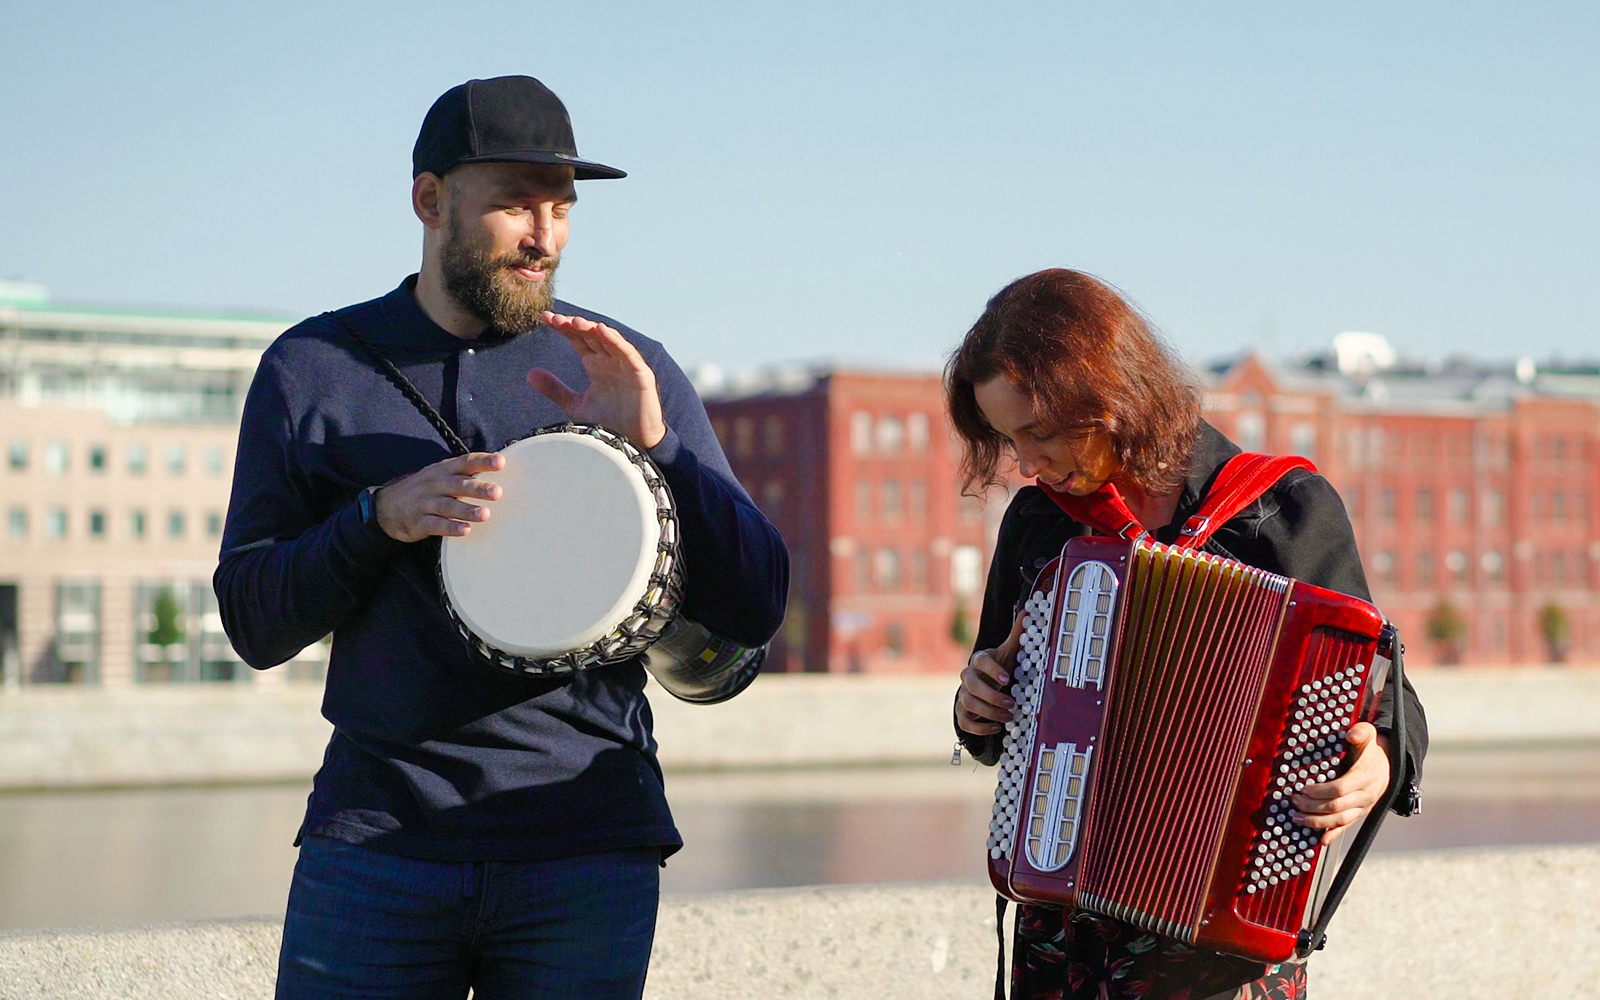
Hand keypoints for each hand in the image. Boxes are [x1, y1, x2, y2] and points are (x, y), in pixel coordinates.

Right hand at [373, 453, 503, 542]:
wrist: (385, 506)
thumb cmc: (424, 489)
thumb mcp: (439, 474)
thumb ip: (464, 473)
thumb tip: (499, 467)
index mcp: (443, 470)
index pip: (465, 462)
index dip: (483, 461)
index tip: (501, 462)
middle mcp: (436, 484)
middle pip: (459, 485)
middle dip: (478, 488)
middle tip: (497, 492)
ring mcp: (426, 503)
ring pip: (449, 506)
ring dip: (467, 510)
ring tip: (485, 514)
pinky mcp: (419, 522)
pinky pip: (436, 525)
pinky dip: (450, 528)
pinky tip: (465, 530)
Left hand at [529, 312, 666, 448]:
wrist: (630, 447)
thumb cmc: (608, 425)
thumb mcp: (575, 405)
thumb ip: (555, 389)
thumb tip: (529, 374)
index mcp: (596, 365)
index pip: (578, 340)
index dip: (563, 328)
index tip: (545, 318)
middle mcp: (610, 362)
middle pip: (591, 336)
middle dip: (574, 326)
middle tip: (556, 319)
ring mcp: (626, 367)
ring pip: (609, 341)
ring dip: (592, 329)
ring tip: (575, 322)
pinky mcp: (640, 375)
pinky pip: (628, 354)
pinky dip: (616, 342)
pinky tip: (602, 331)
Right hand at [956, 612, 1027, 735]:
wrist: (985, 683)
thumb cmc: (1000, 667)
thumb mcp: (1009, 652)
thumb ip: (1017, 635)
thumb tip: (1027, 611)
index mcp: (979, 660)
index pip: (980, 661)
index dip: (992, 670)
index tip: (1007, 678)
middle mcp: (967, 677)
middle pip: (970, 685)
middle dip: (991, 695)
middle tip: (1011, 703)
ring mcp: (962, 695)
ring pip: (967, 703)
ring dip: (989, 712)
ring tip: (1009, 716)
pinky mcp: (962, 712)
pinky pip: (964, 721)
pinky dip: (980, 727)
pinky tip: (996, 728)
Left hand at [1291, 721, 1391, 844]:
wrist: (1388, 767)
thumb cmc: (1371, 751)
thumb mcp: (1369, 735)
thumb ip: (1361, 732)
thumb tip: (1351, 734)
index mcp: (1365, 777)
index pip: (1340, 788)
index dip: (1320, 791)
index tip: (1303, 788)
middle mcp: (1365, 795)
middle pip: (1336, 806)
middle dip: (1312, 806)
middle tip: (1293, 801)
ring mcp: (1363, 807)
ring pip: (1340, 820)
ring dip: (1316, 822)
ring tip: (1296, 817)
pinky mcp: (1360, 814)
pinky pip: (1347, 827)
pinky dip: (1334, 834)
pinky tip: (1321, 840)